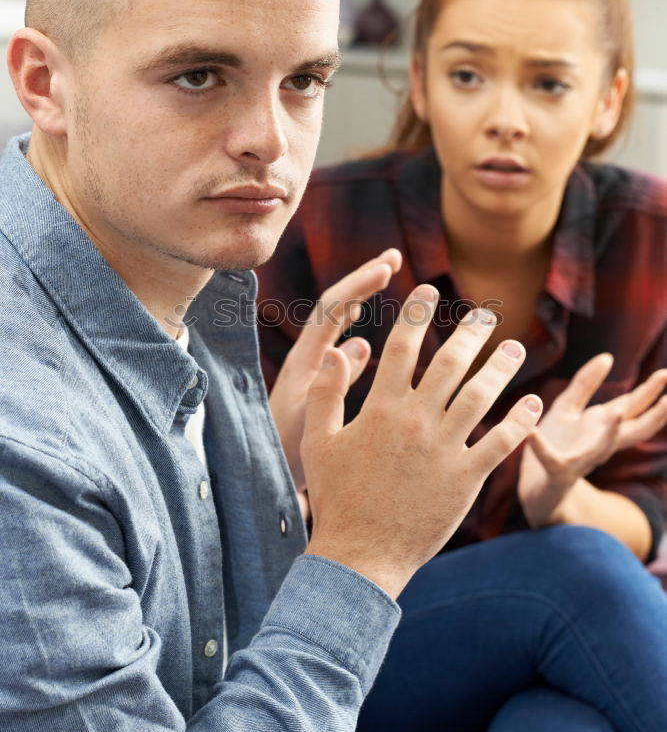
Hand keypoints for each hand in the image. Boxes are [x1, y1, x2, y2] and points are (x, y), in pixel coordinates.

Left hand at [269, 248, 401, 487]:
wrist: (265, 474)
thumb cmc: (286, 453)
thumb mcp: (313, 422)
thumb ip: (334, 386)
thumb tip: (359, 343)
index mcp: (307, 363)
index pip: (332, 311)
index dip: (359, 286)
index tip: (387, 267)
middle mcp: (308, 358)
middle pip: (335, 306)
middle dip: (362, 279)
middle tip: (394, 257)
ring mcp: (313, 367)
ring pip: (339, 321)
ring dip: (361, 296)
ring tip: (387, 274)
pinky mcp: (319, 381)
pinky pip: (341, 342)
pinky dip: (358, 323)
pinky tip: (375, 326)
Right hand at [302, 288, 542, 598]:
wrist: (360, 554)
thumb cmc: (336, 497)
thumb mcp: (318, 442)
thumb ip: (326, 394)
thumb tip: (336, 350)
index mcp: (380, 408)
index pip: (401, 347)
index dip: (416, 314)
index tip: (428, 290)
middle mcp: (415, 421)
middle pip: (449, 363)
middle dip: (470, 332)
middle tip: (486, 315)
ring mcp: (443, 449)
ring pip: (480, 395)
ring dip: (501, 368)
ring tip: (515, 349)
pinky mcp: (465, 478)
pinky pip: (499, 443)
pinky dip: (519, 420)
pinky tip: (532, 403)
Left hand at [518, 353, 666, 526]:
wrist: (538, 488)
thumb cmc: (556, 444)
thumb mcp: (569, 408)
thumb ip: (586, 383)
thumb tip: (608, 357)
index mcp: (601, 427)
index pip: (632, 408)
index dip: (649, 392)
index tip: (665, 374)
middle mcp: (598, 445)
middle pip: (630, 430)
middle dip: (651, 416)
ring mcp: (580, 460)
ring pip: (600, 449)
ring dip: (609, 433)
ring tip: (616, 413)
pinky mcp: (554, 471)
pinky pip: (549, 459)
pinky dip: (540, 447)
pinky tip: (532, 432)